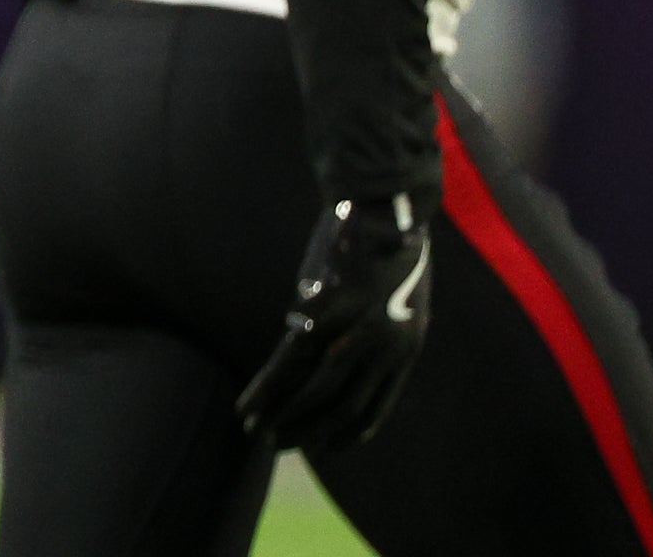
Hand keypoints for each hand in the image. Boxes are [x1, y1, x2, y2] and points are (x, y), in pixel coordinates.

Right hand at [239, 191, 434, 453]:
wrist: (382, 206)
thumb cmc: (387, 245)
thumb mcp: (398, 296)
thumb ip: (376, 328)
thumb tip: (343, 351)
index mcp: (404, 348)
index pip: (374, 409)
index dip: (346, 433)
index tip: (324, 447)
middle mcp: (382, 349)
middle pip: (339, 405)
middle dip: (307, 431)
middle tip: (280, 444)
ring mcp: (352, 331)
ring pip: (311, 390)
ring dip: (281, 416)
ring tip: (257, 432)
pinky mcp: (320, 311)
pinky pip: (287, 361)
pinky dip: (265, 388)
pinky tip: (248, 404)